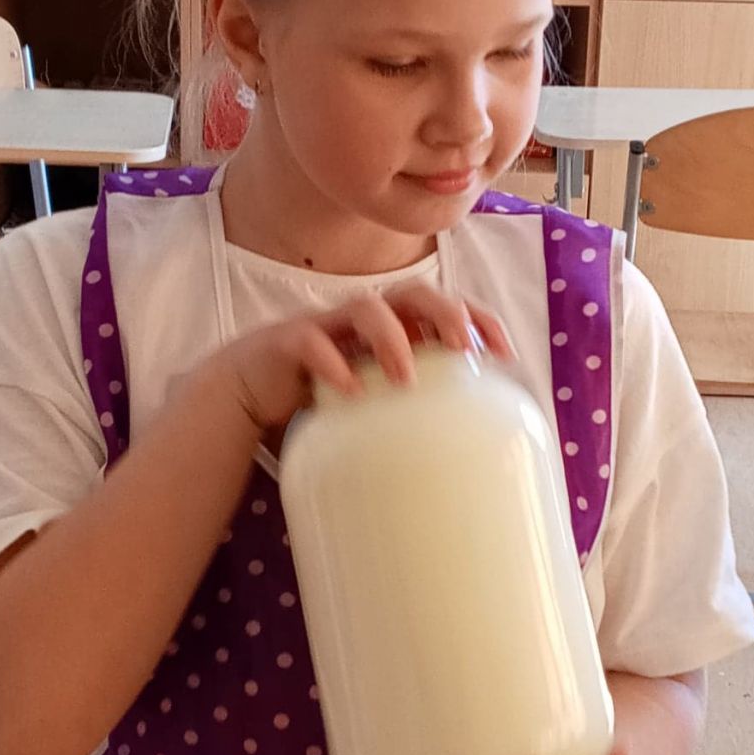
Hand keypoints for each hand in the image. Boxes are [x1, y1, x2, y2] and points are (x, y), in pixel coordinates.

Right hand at [212, 283, 515, 432]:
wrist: (248, 397)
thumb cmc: (323, 402)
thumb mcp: (378, 405)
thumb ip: (414, 412)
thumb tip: (472, 460)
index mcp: (395, 329)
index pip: (446, 308)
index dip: (480, 320)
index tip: (505, 354)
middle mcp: (366, 319)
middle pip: (414, 294)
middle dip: (444, 313)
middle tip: (462, 348)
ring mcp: (328, 325)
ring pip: (367, 308)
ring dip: (392, 338)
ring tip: (405, 379)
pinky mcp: (289, 341)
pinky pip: (312, 342)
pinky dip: (333, 363)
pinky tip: (351, 392)